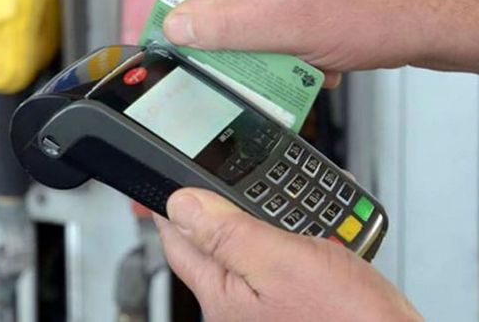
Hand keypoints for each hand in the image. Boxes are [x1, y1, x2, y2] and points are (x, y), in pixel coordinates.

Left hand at [155, 188, 422, 321]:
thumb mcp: (282, 263)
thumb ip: (228, 233)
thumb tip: (180, 204)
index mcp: (222, 294)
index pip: (179, 239)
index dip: (172, 202)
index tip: (169, 177)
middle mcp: (238, 305)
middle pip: (214, 240)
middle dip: (225, 204)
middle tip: (229, 175)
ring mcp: (268, 305)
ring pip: (252, 246)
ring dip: (266, 216)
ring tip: (277, 194)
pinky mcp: (297, 302)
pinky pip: (282, 258)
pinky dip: (293, 235)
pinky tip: (310, 225)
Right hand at [163, 0, 478, 82]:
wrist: (427, 18)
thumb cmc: (376, 11)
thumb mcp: (287, 28)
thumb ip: (223, 28)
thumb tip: (175, 28)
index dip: (218, 35)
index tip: (238, 58)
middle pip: (223, 10)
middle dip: (250, 45)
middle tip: (281, 59)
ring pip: (247, 21)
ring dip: (272, 51)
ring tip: (306, 56)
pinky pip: (269, 19)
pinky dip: (287, 45)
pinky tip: (313, 53)